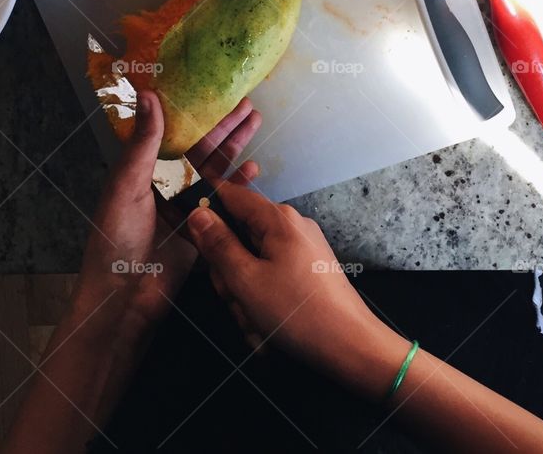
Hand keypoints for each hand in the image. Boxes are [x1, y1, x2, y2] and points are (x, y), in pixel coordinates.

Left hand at [74, 91, 261, 323]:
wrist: (125, 298)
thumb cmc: (116, 239)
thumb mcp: (126, 186)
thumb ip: (143, 142)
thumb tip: (148, 93)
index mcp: (143, 170)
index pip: (173, 132)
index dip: (193, 111)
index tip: (212, 89)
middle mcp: (166, 184)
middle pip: (201, 147)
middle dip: (224, 125)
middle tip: (248, 102)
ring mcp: (187, 205)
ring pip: (216, 168)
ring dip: (235, 146)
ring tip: (256, 122)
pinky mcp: (204, 227)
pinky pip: (225, 200)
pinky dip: (240, 183)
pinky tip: (254, 167)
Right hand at [186, 184, 408, 395]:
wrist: (351, 346)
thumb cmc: (295, 311)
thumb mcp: (246, 280)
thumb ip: (218, 245)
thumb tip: (198, 212)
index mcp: (278, 219)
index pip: (231, 195)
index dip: (207, 211)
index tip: (191, 237)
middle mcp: (291, 226)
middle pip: (240, 237)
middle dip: (230, 273)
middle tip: (236, 300)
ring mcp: (302, 249)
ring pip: (252, 263)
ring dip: (245, 295)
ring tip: (256, 323)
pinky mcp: (307, 271)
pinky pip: (271, 278)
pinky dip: (262, 301)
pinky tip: (266, 329)